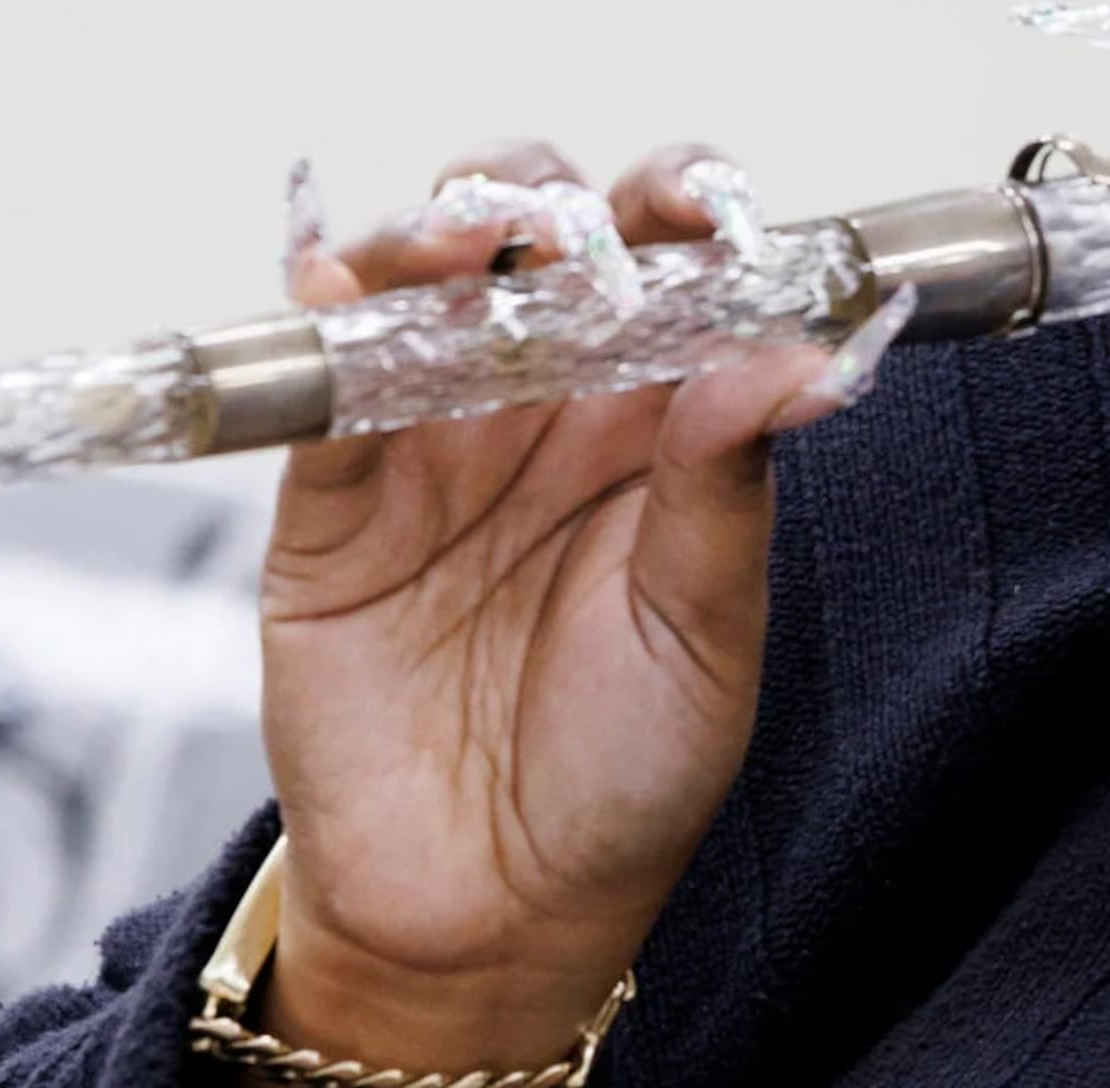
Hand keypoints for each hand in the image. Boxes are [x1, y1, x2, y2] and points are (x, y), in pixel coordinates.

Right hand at [251, 142, 848, 1072]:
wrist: (490, 914)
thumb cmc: (625, 775)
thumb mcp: (707, 634)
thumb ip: (726, 489)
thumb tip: (790, 357)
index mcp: (658, 421)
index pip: (673, 270)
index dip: (681, 210)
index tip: (698, 203)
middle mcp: (544, 408)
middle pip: (535, 243)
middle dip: (543, 196)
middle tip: (568, 231)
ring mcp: (431, 442)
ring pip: (421, 285)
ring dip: (434, 233)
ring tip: (462, 243)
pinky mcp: (331, 503)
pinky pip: (319, 388)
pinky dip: (322, 323)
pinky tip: (339, 286)